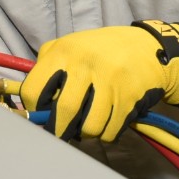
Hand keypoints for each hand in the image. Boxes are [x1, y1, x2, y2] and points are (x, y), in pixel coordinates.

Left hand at [21, 20, 178, 141]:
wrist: (149, 46)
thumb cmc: (102, 50)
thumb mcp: (71, 45)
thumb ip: (48, 67)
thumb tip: (30, 104)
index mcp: (64, 51)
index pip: (33, 90)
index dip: (33, 109)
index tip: (40, 114)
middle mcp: (86, 64)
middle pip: (63, 113)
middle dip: (58, 130)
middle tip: (59, 134)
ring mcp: (110, 81)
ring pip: (89, 128)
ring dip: (86, 133)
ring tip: (88, 124)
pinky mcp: (129, 97)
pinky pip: (110, 131)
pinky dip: (106, 133)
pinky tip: (107, 120)